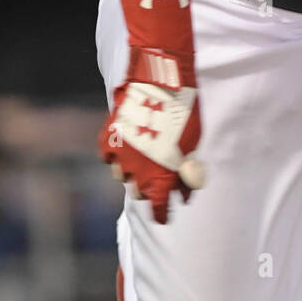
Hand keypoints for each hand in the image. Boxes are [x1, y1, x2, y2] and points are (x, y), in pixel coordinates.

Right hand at [98, 48, 204, 223]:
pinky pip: (109, 157)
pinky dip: (117, 156)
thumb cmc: (183, 112)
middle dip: (148, 189)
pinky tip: (126, 148)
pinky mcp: (108, 140)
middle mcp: (136, 172)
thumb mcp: (193, 144)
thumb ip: (187, 169)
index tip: (163, 218)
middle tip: (157, 180)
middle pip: (138, 193)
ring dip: (131, 172)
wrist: (159, 82)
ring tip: (141, 161)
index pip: (158, 207)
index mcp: (160, 177)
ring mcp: (119, 156)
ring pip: (122, 176)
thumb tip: (185, 192)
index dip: (161, 214)